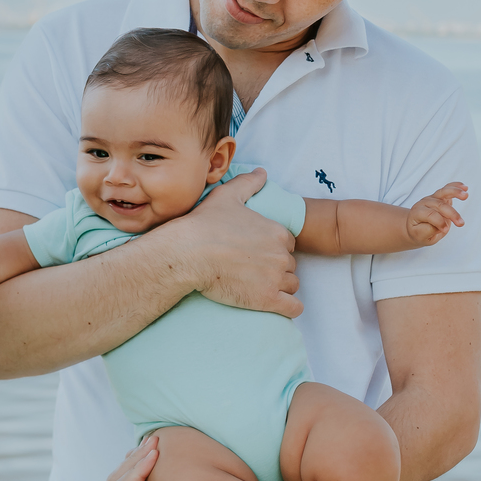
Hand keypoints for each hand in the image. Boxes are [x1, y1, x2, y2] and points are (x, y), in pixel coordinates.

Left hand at [105, 437, 187, 480]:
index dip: (136, 470)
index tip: (157, 454)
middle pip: (117, 479)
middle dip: (135, 457)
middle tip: (156, 440)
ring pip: (123, 473)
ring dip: (137, 455)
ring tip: (156, 440)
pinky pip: (135, 473)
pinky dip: (142, 458)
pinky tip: (157, 448)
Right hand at [175, 171, 302, 316]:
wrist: (187, 254)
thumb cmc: (204, 225)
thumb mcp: (227, 196)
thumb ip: (248, 183)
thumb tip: (262, 172)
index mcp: (276, 231)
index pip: (287, 244)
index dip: (274, 249)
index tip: (257, 254)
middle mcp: (281, 254)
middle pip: (290, 265)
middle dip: (276, 268)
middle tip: (253, 271)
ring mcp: (275, 278)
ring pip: (292, 285)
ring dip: (281, 287)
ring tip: (259, 287)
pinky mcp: (267, 299)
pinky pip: (293, 308)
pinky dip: (289, 307)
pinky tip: (277, 304)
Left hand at [405, 182, 467, 246]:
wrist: (415, 226)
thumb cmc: (418, 232)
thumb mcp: (420, 236)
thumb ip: (428, 230)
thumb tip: (441, 226)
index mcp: (417, 213)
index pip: (429, 214)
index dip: (439, 222)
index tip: (445, 230)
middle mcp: (424, 203)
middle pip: (439, 205)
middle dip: (452, 214)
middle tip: (460, 223)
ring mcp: (432, 198)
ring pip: (443, 192)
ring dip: (455, 192)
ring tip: (465, 195)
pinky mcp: (439, 197)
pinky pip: (447, 189)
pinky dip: (456, 186)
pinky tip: (464, 188)